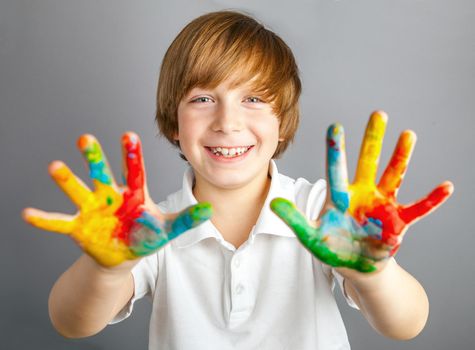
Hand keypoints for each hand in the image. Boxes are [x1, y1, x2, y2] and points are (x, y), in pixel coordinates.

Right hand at [22, 132, 211, 266]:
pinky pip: (59, 222)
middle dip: (94, 157)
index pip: (133, 170)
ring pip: (78, 191)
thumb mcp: (167, 228)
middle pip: (101, 172)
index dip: (131, 154)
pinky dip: (44, 220)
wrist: (125, 254)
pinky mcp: (79, 227)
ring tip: (54, 166)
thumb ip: (186, 219)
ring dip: (66, 180)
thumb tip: (210, 209)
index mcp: (133, 193)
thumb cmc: (146, 234)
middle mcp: (110, 195)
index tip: (128, 135)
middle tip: (86, 138)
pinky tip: (27, 214)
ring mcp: (93, 210)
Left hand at [271, 111, 452, 272]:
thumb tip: (273, 203)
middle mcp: (362, 195)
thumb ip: (295, 220)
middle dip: (373, 140)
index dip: (337, 149)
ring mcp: (382, 206)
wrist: (356, 266)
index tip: (335, 126)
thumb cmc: (333, 248)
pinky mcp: (398, 222)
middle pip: (368, 163)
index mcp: (340, 197)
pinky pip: (418, 209)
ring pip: (393, 176)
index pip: (337, 169)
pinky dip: (432, 200)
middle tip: (378, 114)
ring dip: (401, 157)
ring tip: (409, 135)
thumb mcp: (311, 236)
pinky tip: (446, 186)